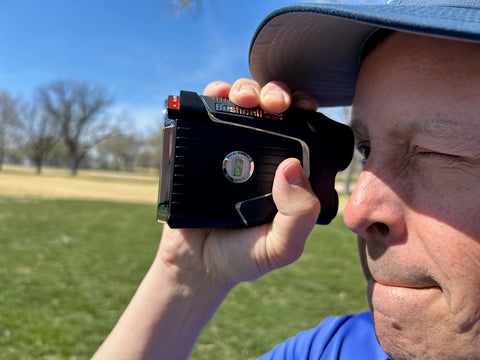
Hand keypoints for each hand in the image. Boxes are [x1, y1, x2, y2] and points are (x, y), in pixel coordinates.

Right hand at [158, 79, 320, 288]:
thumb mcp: (281, 247)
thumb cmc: (243, 256)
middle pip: (270, 109)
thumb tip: (292, 167)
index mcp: (285, 171)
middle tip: (276, 103)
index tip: (305, 105)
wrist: (196, 266)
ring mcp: (226, 149)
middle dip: (276, 94)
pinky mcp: (197, 148)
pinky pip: (204, 113)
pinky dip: (212, 95)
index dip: (305, 109)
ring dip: (246, 90)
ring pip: (240, 104)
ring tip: (246, 99)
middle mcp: (257, 154)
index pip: (301, 129)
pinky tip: (218, 94)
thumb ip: (299, 217)